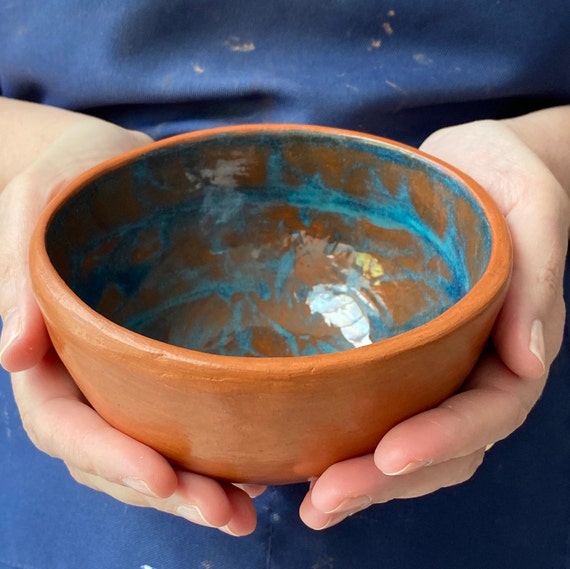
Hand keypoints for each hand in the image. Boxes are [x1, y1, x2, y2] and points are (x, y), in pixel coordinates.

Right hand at [0, 116, 258, 535]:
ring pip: (150, 450)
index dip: (108, 458)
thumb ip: (19, 276)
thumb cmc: (73, 177)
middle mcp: (87, 372)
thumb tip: (10, 356)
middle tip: (229, 515)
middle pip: (112, 454)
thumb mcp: (36, 207)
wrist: (113, 164)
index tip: (163, 480)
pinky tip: (257, 464)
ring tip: (249, 509)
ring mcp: (126, 373)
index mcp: (48, 347)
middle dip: (165, 492)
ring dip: (194, 490)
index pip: (64, 422)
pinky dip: (214, 451)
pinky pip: (183, 418)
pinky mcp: (165, 362)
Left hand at [300, 117, 569, 528]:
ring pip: (402, 441)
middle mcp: (466, 366)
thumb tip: (529, 357)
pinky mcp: (387, 350)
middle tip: (323, 501)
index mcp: (507, 345)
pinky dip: (336, 438)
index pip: (486, 412)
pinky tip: (291, 454)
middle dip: (385, 480)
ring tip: (307, 501)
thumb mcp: (533, 205)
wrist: (465, 165)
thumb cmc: (503, 175)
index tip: (388, 454)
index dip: (443, 441)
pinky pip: (367, 405)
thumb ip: (539, 272)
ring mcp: (426, 365)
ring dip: (359, 478)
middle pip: (438, 447)